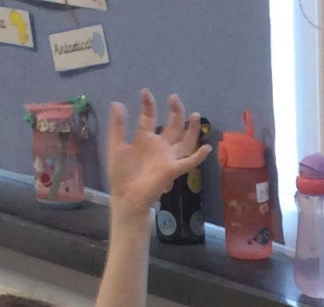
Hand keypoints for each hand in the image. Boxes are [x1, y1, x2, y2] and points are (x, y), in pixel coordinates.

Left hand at [106, 91, 209, 215]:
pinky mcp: (172, 170)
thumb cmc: (121, 174)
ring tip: (195, 115)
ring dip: (190, 129)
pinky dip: (198, 157)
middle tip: (174, 98)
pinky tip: (207, 148)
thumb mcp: (116, 146)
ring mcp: (168, 158)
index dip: (148, 104)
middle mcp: (159, 146)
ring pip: (184, 141)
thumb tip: (117, 103)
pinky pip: (188, 163)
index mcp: (145, 139)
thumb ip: (118, 126)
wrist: (126, 197)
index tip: (145, 92)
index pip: (149, 117)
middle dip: (175, 112)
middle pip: (172, 126)